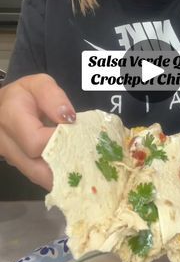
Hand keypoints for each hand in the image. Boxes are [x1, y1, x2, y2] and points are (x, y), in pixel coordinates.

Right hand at [0, 74, 75, 189]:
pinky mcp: (17, 165)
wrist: (2, 106)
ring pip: (36, 177)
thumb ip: (53, 97)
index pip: (35, 141)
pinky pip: (36, 175)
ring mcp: (9, 157)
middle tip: (88, 166)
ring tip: (83, 172)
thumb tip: (68, 118)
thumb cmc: (23, 94)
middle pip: (35, 168)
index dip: (60, 142)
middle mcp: (5, 142)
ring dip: (60, 176)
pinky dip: (55, 176)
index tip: (79, 136)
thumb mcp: (39, 84)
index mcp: (9, 117)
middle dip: (63, 169)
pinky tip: (72, 173)